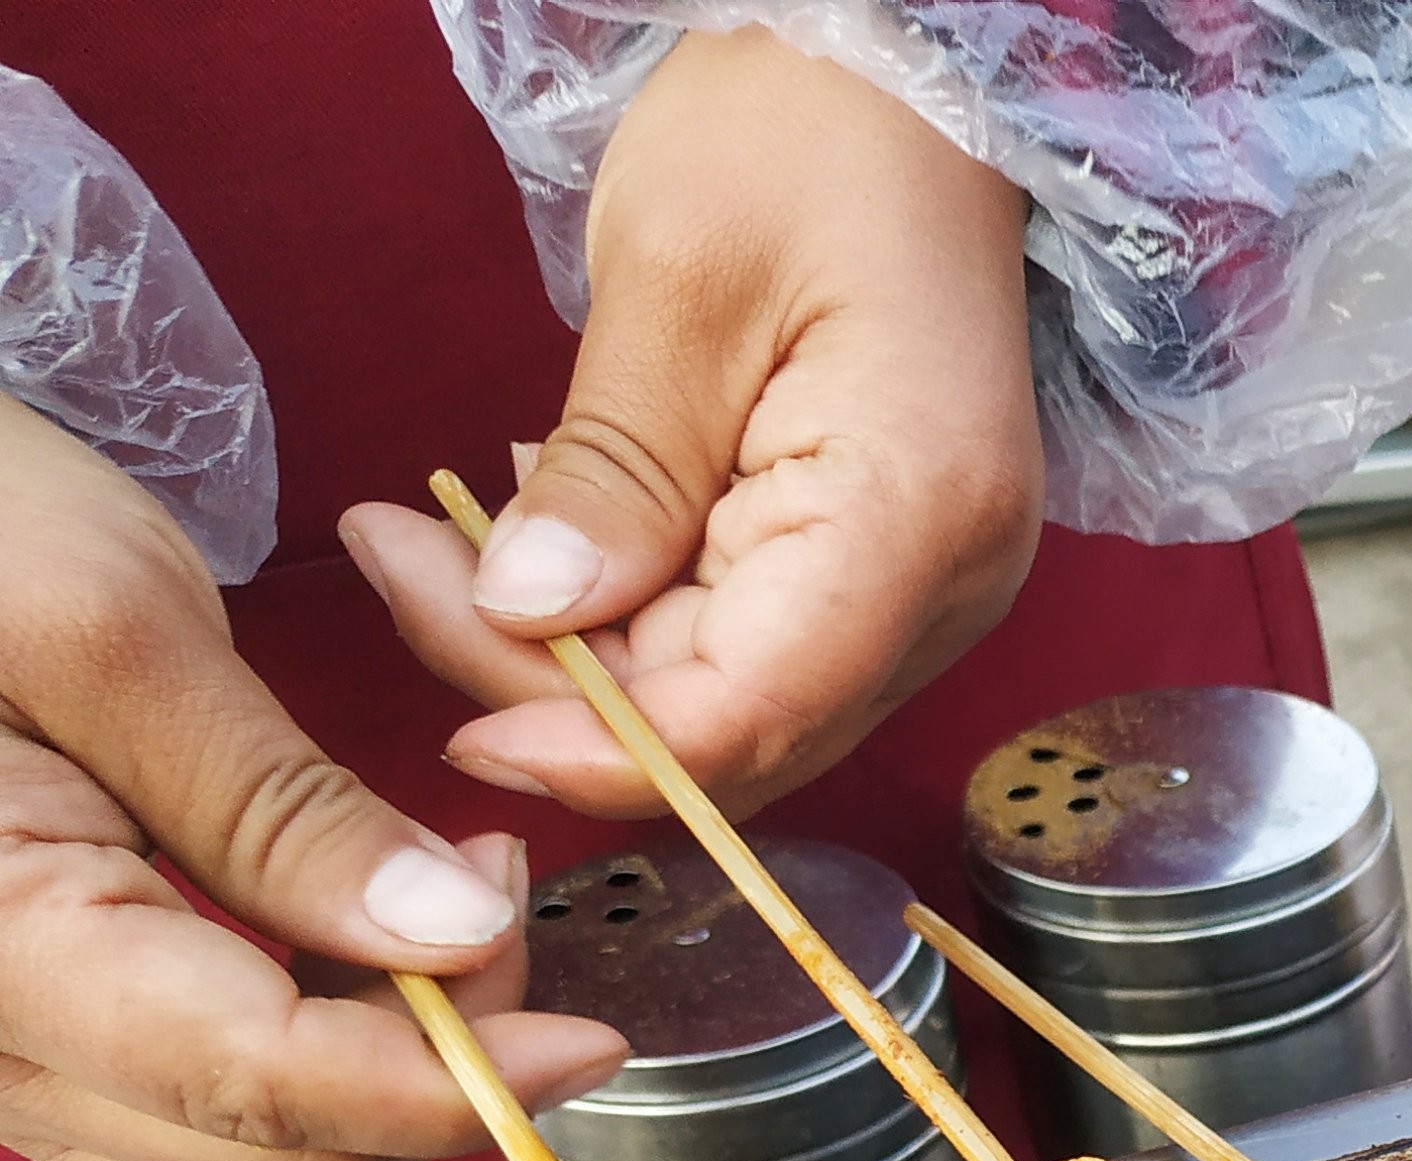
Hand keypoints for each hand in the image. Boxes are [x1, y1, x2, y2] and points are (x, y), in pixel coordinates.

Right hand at [0, 395, 624, 1160]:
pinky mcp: (36, 1047)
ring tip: (439, 894)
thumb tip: (455, 945)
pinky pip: (211, 1125)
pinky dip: (326, 1060)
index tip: (587, 1039)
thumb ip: (279, 806)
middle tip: (493, 892)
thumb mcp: (105, 615)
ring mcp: (4, 1066)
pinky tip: (361, 927)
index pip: (255, 1089)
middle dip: (431, 1074)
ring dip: (390, 1076)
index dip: (447, 1086)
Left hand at [340, 26, 1043, 818]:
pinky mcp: (886, 578)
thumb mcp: (677, 278)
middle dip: (556, 694)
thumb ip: (611, 468)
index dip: (599, 749)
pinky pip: (746, 651)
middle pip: (737, 732)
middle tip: (399, 568)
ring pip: (732, 710)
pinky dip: (633, 620)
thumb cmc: (813, 139)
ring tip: (446, 541)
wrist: (916, 91)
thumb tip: (524, 617)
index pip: (751, 713)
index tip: (453, 723)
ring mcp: (924, 594)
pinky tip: (559, 529)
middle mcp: (944, 591)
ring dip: (579, 658)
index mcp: (913, 519)